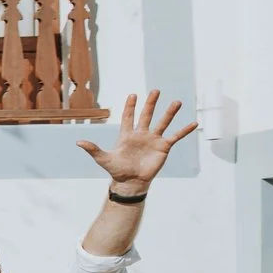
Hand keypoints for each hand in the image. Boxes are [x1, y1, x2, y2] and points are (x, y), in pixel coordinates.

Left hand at [76, 90, 195, 192]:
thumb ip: (93, 149)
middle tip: (156, 90)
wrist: (131, 182)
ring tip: (177, 102)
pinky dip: (184, 130)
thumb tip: (78, 142)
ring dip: (170, 113)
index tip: (133, 95)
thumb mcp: (103, 158)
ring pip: (163, 123)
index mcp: (127, 135)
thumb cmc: (117, 170)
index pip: (129, 117)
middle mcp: (141, 134)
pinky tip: (194, 123)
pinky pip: (175, 137)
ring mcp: (153, 140)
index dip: (130, 106)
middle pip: (146, 115)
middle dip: (151, 103)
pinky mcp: (163, 147)